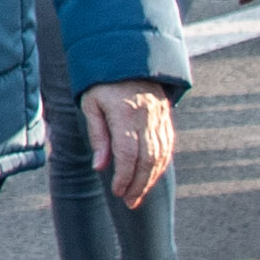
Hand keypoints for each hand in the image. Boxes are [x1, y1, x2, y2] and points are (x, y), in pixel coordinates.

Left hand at [84, 79, 177, 206]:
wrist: (129, 57)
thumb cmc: (103, 83)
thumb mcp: (91, 105)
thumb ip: (98, 136)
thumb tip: (100, 167)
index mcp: (125, 113)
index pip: (128, 152)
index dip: (124, 176)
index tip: (118, 192)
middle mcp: (146, 116)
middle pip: (147, 158)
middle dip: (139, 184)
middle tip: (129, 202)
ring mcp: (159, 117)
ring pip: (161, 155)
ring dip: (150, 179)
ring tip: (138, 196)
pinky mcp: (166, 118)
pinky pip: (167, 147)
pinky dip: (160, 166)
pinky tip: (150, 178)